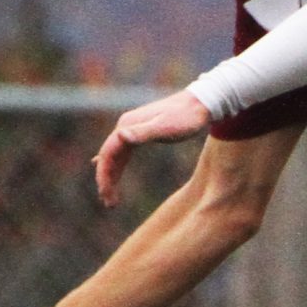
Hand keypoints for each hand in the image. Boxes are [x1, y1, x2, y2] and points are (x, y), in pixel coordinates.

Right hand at [92, 90, 213, 206]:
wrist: (201, 103)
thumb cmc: (186, 118)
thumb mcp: (165, 127)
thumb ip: (143, 133)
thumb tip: (120, 136)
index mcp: (127, 125)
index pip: (108, 153)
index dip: (104, 175)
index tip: (106, 195)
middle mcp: (126, 126)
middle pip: (108, 156)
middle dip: (106, 180)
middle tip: (108, 204)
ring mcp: (133, 128)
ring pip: (115, 156)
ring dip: (111, 176)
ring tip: (111, 199)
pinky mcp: (141, 131)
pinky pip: (123, 152)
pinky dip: (117, 165)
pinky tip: (113, 174)